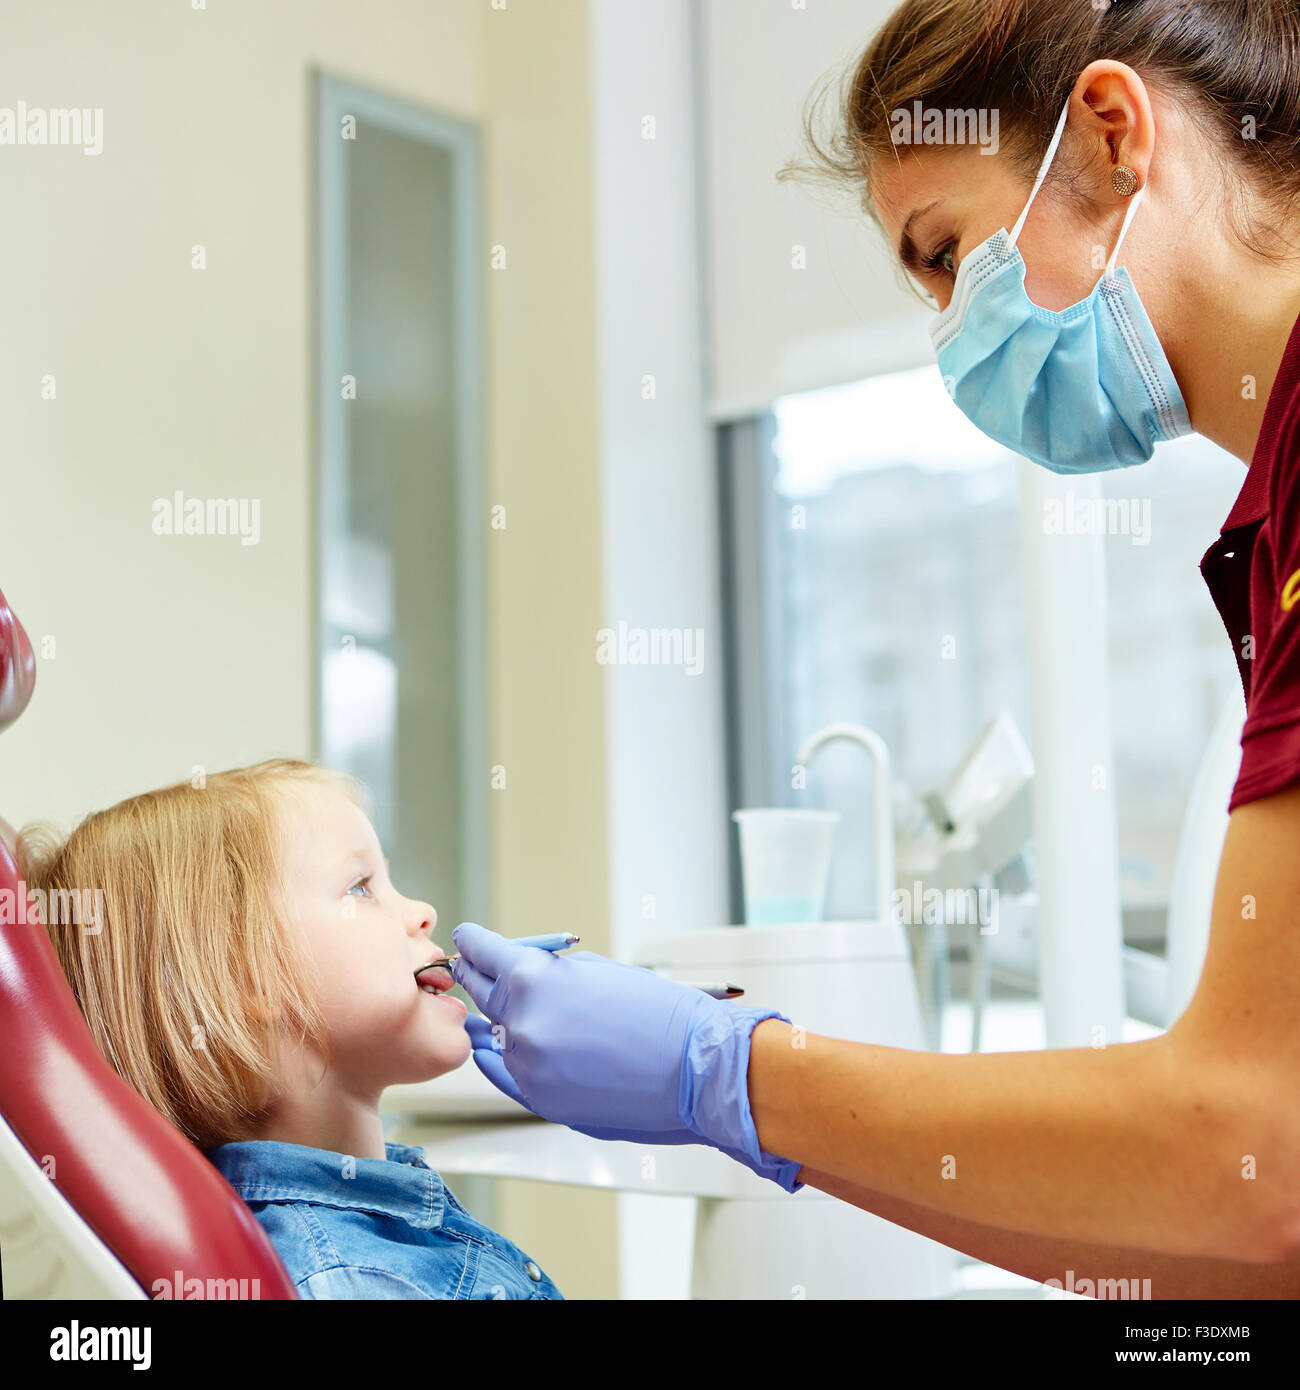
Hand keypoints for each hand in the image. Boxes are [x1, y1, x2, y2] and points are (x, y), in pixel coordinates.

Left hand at [450, 923, 803, 1191]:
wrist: (697, 1069)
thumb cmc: (660, 1014)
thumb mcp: (599, 971)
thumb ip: (552, 973)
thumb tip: (524, 977)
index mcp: (535, 982)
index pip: (486, 955)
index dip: (474, 944)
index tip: (466, 939)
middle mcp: (523, 1025)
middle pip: (483, 996)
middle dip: (477, 979)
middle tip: (469, 968)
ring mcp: (529, 1068)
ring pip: (497, 1038)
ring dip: (498, 1023)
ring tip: (493, 1012)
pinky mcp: (542, 1101)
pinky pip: (509, 1074)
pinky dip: (505, 1058)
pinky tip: (495, 1048)